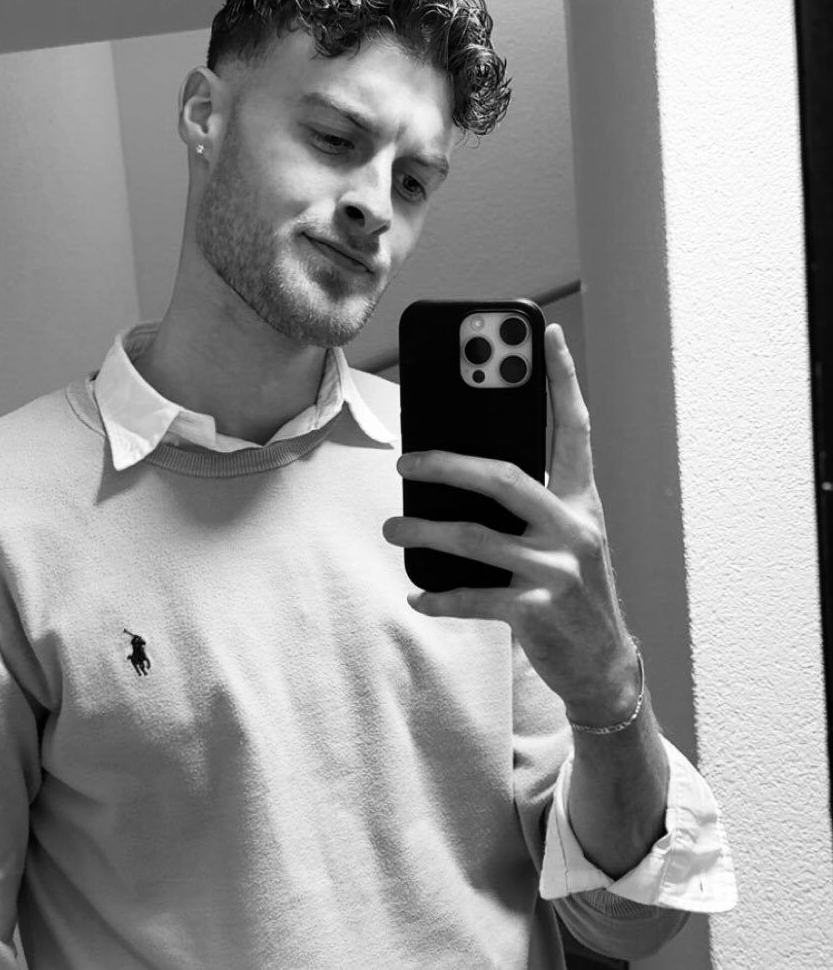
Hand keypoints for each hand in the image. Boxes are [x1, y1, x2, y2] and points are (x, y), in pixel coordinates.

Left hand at [382, 323, 638, 724]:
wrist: (603, 663)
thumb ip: (528, 501)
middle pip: (505, 477)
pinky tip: (418, 596)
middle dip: (447, 464)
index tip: (545, 334)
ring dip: (426, 533)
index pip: (574, 427)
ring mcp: (560, 570)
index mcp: (582, 499)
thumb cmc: (573, 587)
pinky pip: (477, 597)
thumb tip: (458, 470)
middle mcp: (576, 527)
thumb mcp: (564, 535)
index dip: (563, 379)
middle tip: (404, 462)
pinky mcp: (540, 612)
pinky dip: (441, 597)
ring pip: (479, 538)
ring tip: (393, 530)